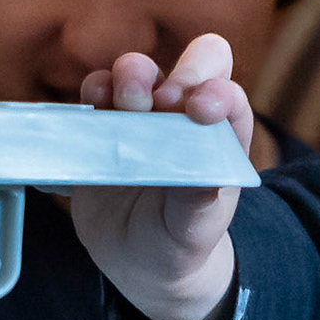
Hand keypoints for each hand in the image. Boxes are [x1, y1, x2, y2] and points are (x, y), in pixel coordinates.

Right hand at [72, 35, 247, 319]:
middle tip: (162, 104)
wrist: (139, 257)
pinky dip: (92, 94)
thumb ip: (199, 200)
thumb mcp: (195, 229)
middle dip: (179, 72)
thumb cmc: (181, 238)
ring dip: (131, 76)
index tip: (199, 112)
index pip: (227, 94)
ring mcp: (142, 114)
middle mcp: (185, 113)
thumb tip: (203, 177)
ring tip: (126, 104)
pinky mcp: (102, 123)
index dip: (217, 92)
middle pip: (194, 61)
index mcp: (221, 133)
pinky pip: (96, 92)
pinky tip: (91, 113)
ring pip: (138, 70)